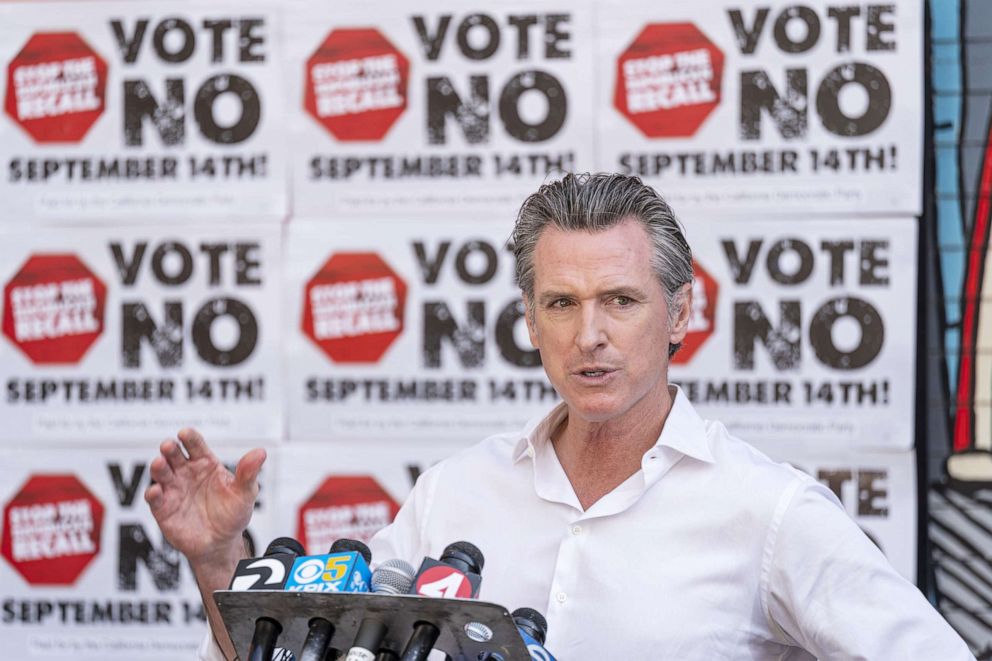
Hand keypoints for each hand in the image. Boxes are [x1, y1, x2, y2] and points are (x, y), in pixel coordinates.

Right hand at [145, 428, 264, 564]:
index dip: (189, 437)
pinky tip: (156, 491)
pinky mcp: (164, 509)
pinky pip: (155, 499)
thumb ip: (248, 473)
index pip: (195, 445)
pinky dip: (153, 493)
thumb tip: (260, 453)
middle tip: (168, 445)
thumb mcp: (245, 492)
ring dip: (158, 467)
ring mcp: (174, 490)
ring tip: (159, 463)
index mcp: (206, 464)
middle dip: (169, 448)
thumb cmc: (232, 514)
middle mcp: (186, 473)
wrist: (221, 543)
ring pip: (161, 473)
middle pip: (174, 455)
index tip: (185, 433)